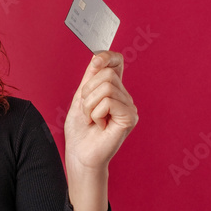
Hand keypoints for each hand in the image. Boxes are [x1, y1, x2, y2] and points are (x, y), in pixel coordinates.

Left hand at [64, 51, 137, 171]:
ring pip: (107, 87)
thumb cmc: (80, 132)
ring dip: (90, 105)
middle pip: (107, 73)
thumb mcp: (80, 98)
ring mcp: (129, 107)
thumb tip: (97, 56)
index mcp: (113, 90)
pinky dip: (96, 113)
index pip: (117, 62)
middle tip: (87, 110)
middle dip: (88, 91)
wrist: (80, 154)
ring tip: (92, 119)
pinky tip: (99, 125)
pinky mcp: (129, 118)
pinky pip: (109, 102)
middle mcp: (124, 97)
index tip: (95, 62)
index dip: (107, 56)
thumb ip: (89, 78)